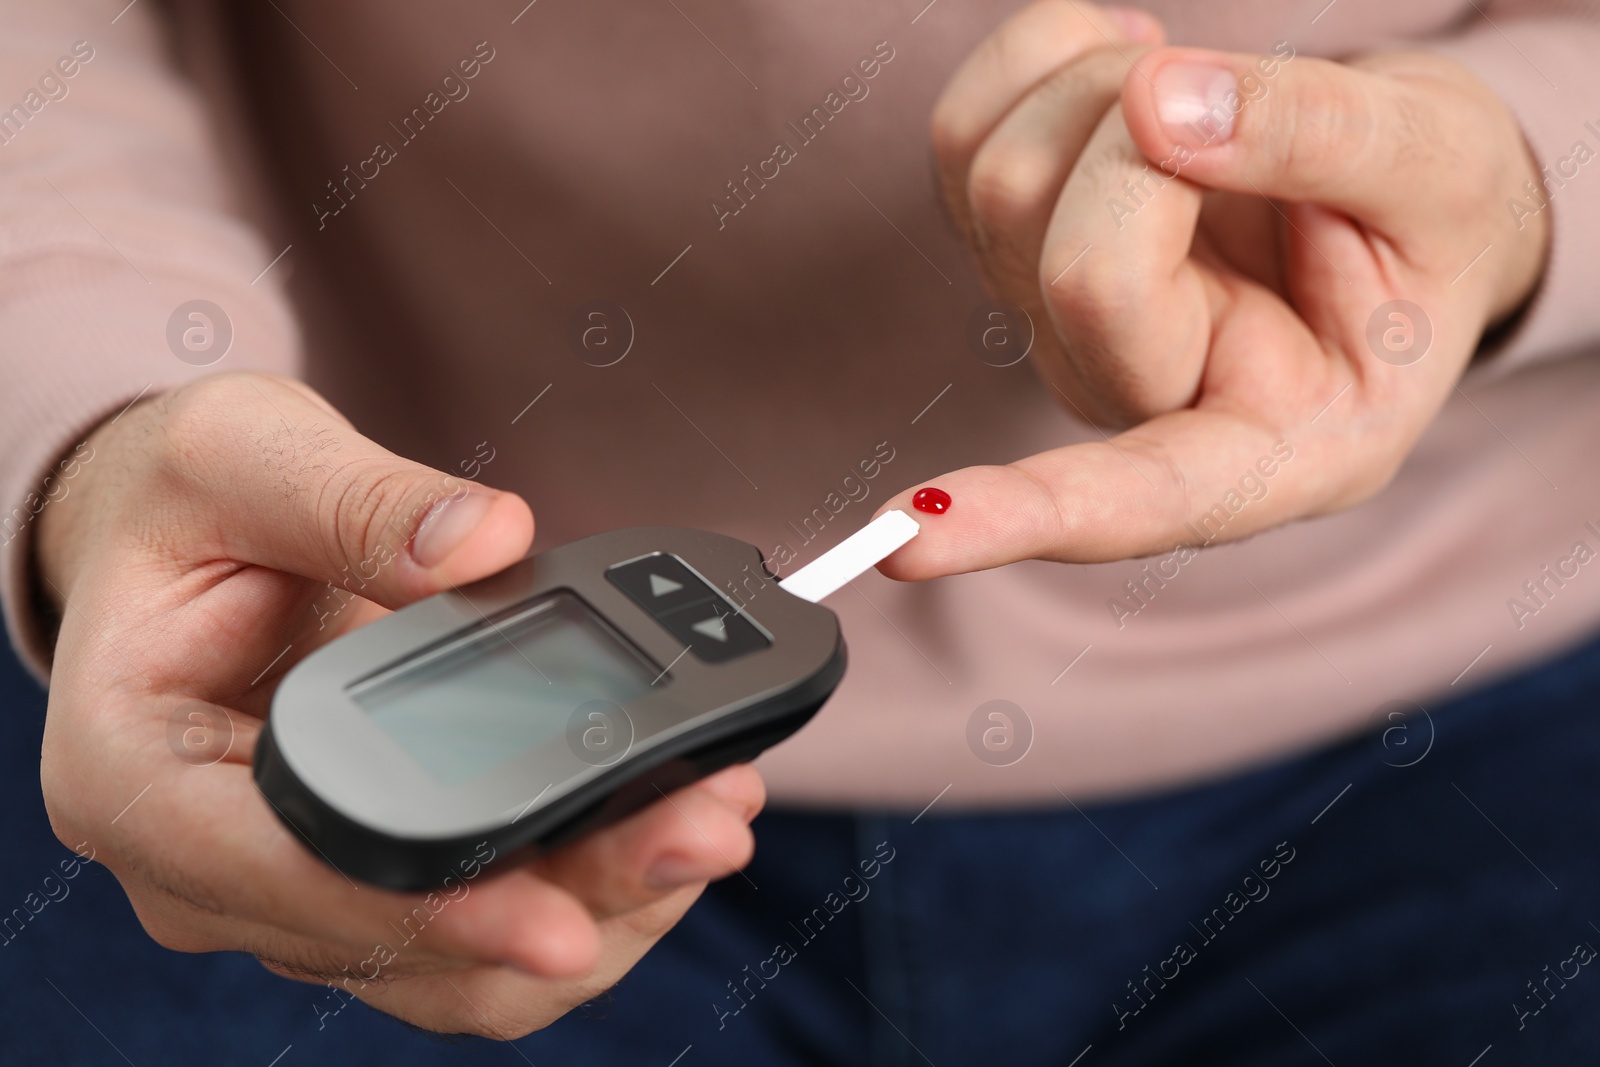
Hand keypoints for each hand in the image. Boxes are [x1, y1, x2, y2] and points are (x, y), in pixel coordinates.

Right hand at [35, 371, 764, 1036]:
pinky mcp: (370, 884)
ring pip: (465, 966)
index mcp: (138, 774)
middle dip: (572, 898)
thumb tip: (490, 544)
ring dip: (603, 909)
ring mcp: (297, 890)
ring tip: (711, 815)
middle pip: (409, 938)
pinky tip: (663, 817)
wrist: (185, 540)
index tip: (562, 916)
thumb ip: (359, 499)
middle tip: (705, 829)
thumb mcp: (244, 454)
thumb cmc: (188, 504)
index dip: (436, 910)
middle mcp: (213, 865)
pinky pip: (485, 931)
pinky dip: (584, 891)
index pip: (294, 880)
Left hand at [879, 1, 1549, 575]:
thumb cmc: (1429, 212)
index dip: (1028, 514)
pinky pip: (965, 132)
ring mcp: (1062, 333)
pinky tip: (1133, 82)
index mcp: (1282, 447)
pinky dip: (1045, 61)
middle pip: (1077, 273)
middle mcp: (1146, 406)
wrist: (1393, 184)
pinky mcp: (1012, 250)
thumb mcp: (1441, 169)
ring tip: (1204, 100)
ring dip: (1104, 88)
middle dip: (1154, 145)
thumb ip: (1323, 140)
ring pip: (1004, 185)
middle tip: (1241, 104)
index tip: (911, 541)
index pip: (1139, 498)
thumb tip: (1161, 110)